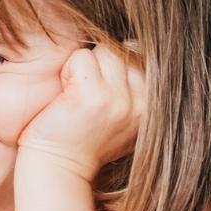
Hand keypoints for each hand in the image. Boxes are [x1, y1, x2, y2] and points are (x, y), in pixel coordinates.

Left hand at [16, 45, 143, 182]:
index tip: (99, 93)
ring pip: (103, 50)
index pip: (141, 55)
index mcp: (151, 106)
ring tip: (75, 94)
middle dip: (99, 63)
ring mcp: (118, 99)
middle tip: (84, 94)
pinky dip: (68, 71)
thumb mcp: (121, 115)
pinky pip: (81, 58)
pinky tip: (65, 97)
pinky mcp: (93, 96)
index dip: (114, 64)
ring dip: (83, 65)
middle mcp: (141, 103)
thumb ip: (132, 84)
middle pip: (123, 50)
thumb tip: (134, 42)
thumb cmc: (84, 138)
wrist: (59, 168)